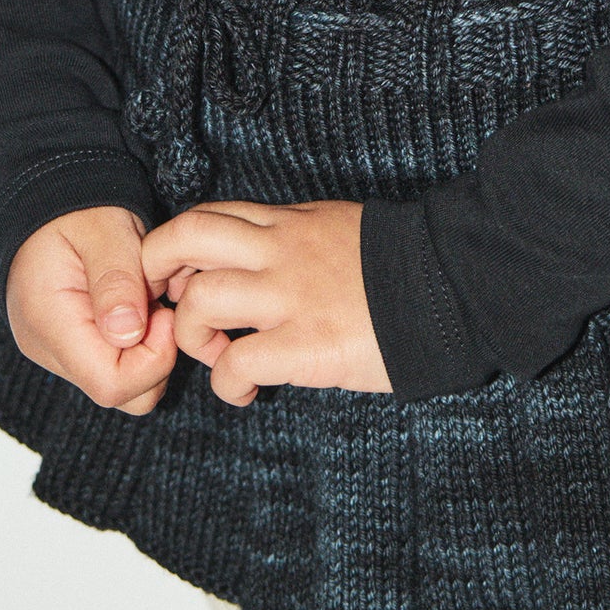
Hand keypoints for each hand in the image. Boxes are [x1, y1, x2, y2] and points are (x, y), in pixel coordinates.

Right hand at [5, 204, 180, 415]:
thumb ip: (116, 279)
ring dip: (147, 351)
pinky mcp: (69, 348)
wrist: (47, 199)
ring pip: (122, 387)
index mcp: (50, 323)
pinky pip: (112, 368)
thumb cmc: (77, 208)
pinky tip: (135, 307)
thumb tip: (127, 334)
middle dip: (155, 358)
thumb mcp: (103, 229)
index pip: (110, 384)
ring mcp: (56, 352)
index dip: (152, 359)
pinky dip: (135, 346)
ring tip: (145, 301)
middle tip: (158, 304)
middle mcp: (48, 349)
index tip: (163, 312)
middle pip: (120, 394)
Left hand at [139, 199, 390, 407]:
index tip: (179, 279)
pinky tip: (246, 392)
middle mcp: (279, 252)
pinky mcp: (305, 344)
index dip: (175, 248)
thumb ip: (295, 236)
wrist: (454, 283)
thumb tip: (262, 254)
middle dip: (156, 273)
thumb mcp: (338, 227)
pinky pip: (236, 364)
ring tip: (219, 357)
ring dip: (194, 337)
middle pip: (184, 240)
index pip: (206, 216)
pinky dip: (227, 384)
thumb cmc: (402, 263)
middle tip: (169, 312)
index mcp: (288, 223)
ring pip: (200, 302)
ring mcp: (289, 297)